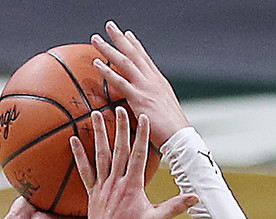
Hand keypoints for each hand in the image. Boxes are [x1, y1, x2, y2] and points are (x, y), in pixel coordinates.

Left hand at [69, 107, 195, 218]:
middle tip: (119, 106)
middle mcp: (116, 182)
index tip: (142, 118)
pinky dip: (79, 154)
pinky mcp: (92, 192)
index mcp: (133, 186)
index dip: (141, 136)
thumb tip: (196, 198)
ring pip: (100, 155)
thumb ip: (174, 207)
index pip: (139, 156)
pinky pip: (84, 170)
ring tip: (96, 113)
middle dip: (120, 127)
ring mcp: (102, 186)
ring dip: (99, 133)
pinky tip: (73, 139)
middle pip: (119, 149)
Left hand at [91, 22, 189, 148]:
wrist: (179, 137)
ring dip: (109, 49)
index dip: (135, 44)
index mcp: (158, 81)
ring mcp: (145, 87)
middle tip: (109, 25)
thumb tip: (148, 98)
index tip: (127, 33)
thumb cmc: (171, 128)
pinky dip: (107, 71)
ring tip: (95, 39)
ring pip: (124, 63)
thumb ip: (153, 99)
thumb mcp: (163, 107)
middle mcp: (152, 79)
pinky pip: (120, 82)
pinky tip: (96, 63)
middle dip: (120, 38)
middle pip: (133, 54)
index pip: (144, 58)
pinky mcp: (139, 98)